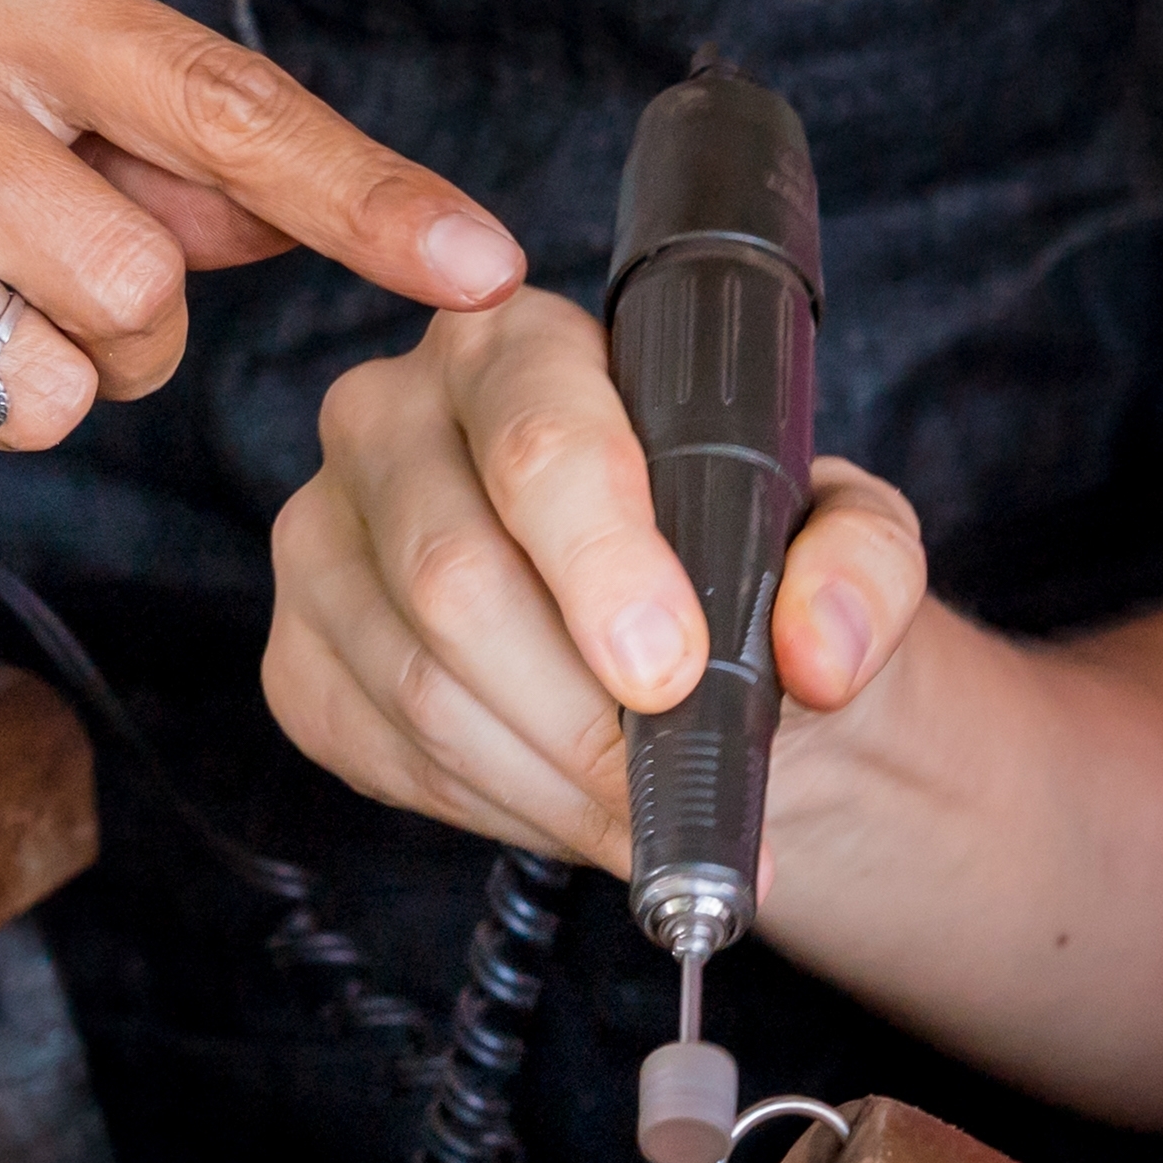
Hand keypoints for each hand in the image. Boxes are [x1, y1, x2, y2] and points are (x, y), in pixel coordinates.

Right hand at [265, 294, 928, 862]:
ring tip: (645, 820)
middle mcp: (390, 416)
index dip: (600, 563)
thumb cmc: (744, 565)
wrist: (686, 652)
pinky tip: (568, 807)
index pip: (535, 441)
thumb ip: (861, 569)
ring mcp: (324, 538)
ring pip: (416, 682)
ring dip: (547, 779)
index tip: (669, 670)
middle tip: (671, 789)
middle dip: (578, 711)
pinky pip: (378, 750)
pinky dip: (490, 805)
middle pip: (452, 574)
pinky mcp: (301, 657)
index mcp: (517, 342)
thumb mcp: (847, 538)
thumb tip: (820, 651)